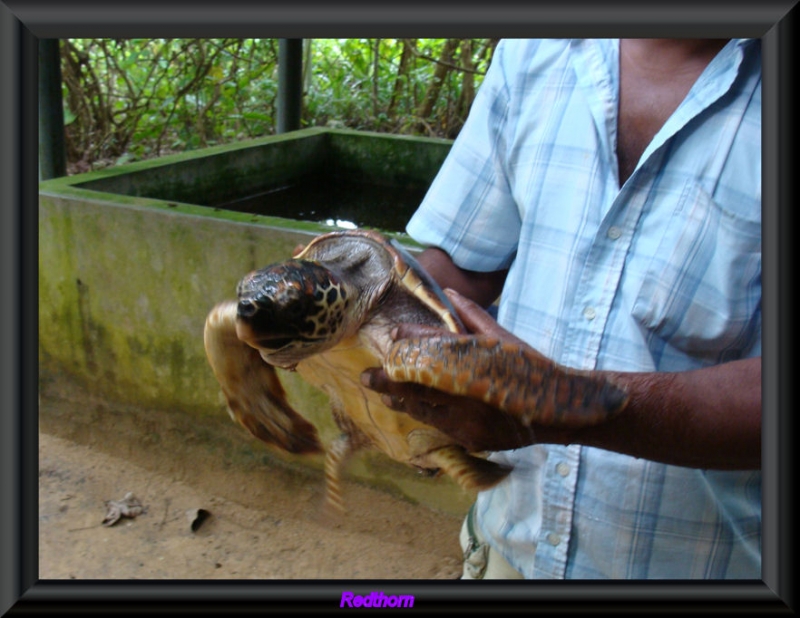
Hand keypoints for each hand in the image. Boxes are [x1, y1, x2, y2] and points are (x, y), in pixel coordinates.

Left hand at [362, 290, 627, 452]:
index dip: (404, 356)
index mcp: (475, 369)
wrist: (559, 408)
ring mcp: (469, 424)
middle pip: (418, 391)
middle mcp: (468, 398)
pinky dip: (425, 415)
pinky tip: (412, 408)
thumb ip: (472, 317)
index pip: (429, 361)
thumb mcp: (503, 338)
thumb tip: (448, 292)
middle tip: (367, 377)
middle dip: (390, 384)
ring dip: (403, 401)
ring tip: (384, 393)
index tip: (386, 348)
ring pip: (424, 413)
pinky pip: (439, 427)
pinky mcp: (472, 441)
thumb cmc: (530, 367)